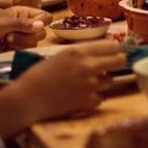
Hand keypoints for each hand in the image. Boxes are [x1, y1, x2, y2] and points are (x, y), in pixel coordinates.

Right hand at [0, 40, 126, 139]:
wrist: (27, 98)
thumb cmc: (38, 75)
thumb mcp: (61, 56)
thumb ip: (82, 53)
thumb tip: (103, 51)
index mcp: (79, 51)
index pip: (112, 46)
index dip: (112, 50)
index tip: (109, 54)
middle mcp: (88, 66)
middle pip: (120, 60)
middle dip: (115, 63)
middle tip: (107, 67)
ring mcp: (91, 85)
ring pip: (111, 80)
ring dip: (102, 82)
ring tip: (85, 83)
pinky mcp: (89, 102)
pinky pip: (101, 97)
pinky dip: (93, 97)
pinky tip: (80, 96)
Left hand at [1, 6, 51, 49]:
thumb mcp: (3, 22)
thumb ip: (22, 23)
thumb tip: (40, 25)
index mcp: (23, 12)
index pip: (45, 16)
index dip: (41, 21)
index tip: (32, 26)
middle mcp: (25, 24)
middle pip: (42, 32)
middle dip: (27, 35)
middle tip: (11, 34)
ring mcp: (22, 36)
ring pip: (35, 42)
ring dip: (21, 42)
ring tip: (6, 39)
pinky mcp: (18, 47)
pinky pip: (27, 50)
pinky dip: (17, 49)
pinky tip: (6, 46)